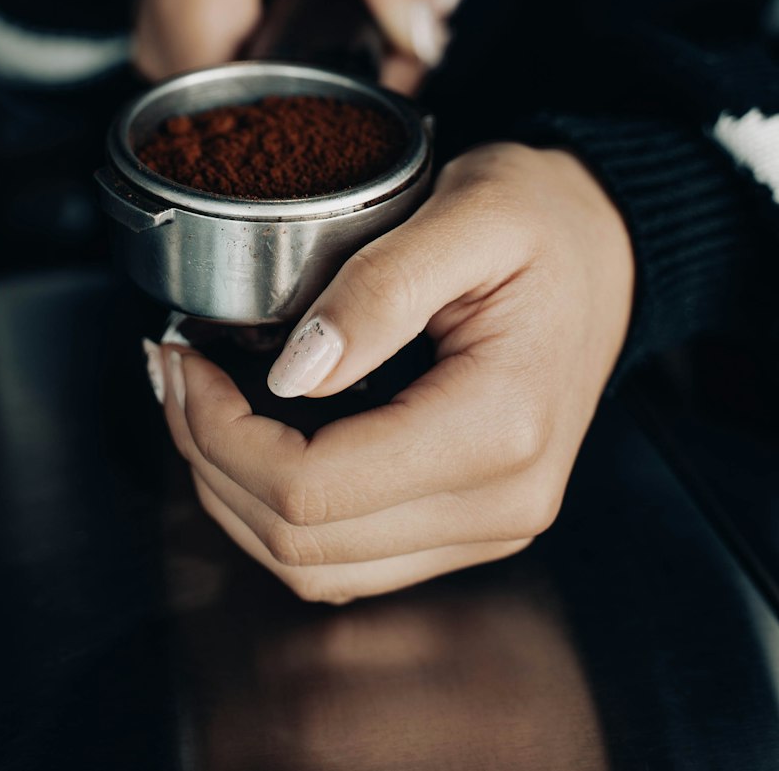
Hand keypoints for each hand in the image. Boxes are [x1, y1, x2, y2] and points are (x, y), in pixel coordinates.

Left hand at [148, 143, 634, 602]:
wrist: (606, 247)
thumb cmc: (544, 217)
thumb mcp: (469, 211)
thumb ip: (382, 288)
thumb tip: (292, 373)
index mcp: (500, 429)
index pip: (315, 487)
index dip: (220, 432)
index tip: (183, 357)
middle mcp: (501, 505)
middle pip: (303, 543)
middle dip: (210, 458)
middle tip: (173, 370)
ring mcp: (487, 525)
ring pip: (316, 569)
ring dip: (234, 492)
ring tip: (197, 400)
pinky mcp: (467, 522)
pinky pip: (348, 557)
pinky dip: (278, 506)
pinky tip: (250, 434)